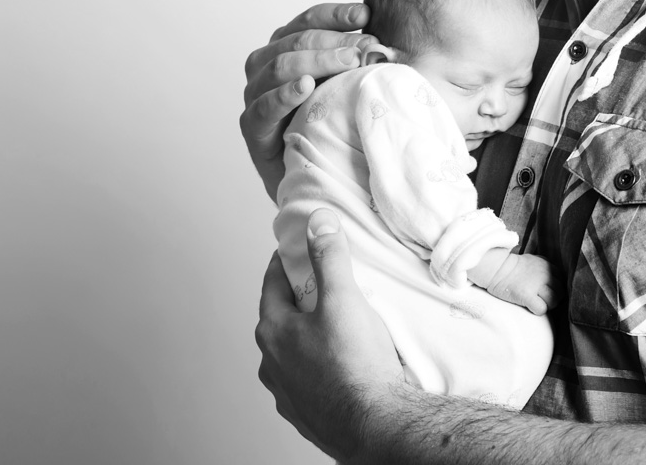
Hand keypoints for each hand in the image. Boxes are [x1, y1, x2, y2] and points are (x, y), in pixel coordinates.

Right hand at [241, 2, 375, 197]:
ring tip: (348, 62)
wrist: (312, 175)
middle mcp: (265, 66)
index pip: (308, 21)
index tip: (365, 14)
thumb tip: (383, 40)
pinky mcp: (252, 127)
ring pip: (279, 66)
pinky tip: (306, 87)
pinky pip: (263, 106)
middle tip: (365, 48)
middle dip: (333, 41)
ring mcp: (255, 95)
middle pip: (296, 41)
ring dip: (317, 61)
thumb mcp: (344, 85)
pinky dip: (284, 94)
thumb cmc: (329, 122)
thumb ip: (354, 60)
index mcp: (285, 48)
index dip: (335, 15)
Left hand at [256, 209, 405, 460]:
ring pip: (292, 353)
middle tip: (326, 287)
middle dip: (300, 300)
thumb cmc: (356, 365)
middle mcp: (271, 363)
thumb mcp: (344, 298)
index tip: (299, 250)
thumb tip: (317, 222)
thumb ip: (329, 257)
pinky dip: (319, 369)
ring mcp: (286, 392)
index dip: (287, 261)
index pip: (272, 282)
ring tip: (337, 330)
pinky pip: (306, 382)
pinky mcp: (304, 414)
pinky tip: (342, 366)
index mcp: (274, 330)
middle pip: (281, 318)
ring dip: (307, 339)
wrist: (373, 424)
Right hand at [482, 252, 555, 315]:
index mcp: (548, 265)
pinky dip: (537, 310)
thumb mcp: (534, 260)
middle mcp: (545, 274)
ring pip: (553, 302)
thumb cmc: (512, 266)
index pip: (562, 281)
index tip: (546, 291)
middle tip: (542, 300)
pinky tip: (530, 306)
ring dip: (547, 306)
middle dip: (553, 299)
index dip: (555, 289)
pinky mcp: (527, 295)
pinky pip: (542, 309)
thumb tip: (553, 282)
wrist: (496, 268)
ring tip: (536, 303)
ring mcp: (536, 284)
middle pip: (560, 293)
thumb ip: (545, 269)